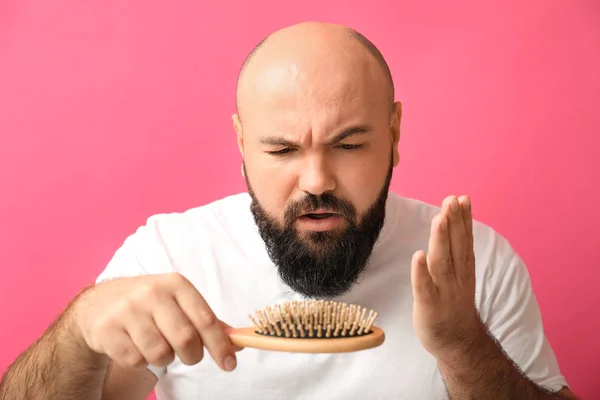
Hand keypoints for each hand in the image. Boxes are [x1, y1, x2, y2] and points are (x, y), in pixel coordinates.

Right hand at [72, 273, 241, 370]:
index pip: (205, 319)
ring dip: (164, 358)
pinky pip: (136, 360)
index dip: (220, 345)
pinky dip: (141, 361)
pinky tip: (135, 345)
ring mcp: (127, 311)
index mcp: (175, 284)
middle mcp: (151, 293)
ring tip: (157, 345)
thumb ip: (206, 322)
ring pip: (160, 353)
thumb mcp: (178, 302)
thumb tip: (238, 344)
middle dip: (193, 356)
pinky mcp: (106, 330)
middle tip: (190, 356)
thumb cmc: (149, 304)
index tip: (229, 364)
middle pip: (185, 339)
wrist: (99, 303)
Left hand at [411, 195, 483, 358]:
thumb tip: (452, 221)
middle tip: (452, 200)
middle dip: (454, 223)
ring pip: (442, 263)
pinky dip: (421, 272)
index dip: (464, 219)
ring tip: (439, 219)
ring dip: (441, 240)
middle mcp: (456, 278)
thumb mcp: (460, 275)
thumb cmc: (453, 303)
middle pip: (455, 247)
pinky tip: (418, 256)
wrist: (458, 343)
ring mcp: (443, 293)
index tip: (462, 198)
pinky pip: (424, 288)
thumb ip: (455, 250)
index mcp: (463, 269)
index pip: (465, 240)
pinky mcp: (428, 307)